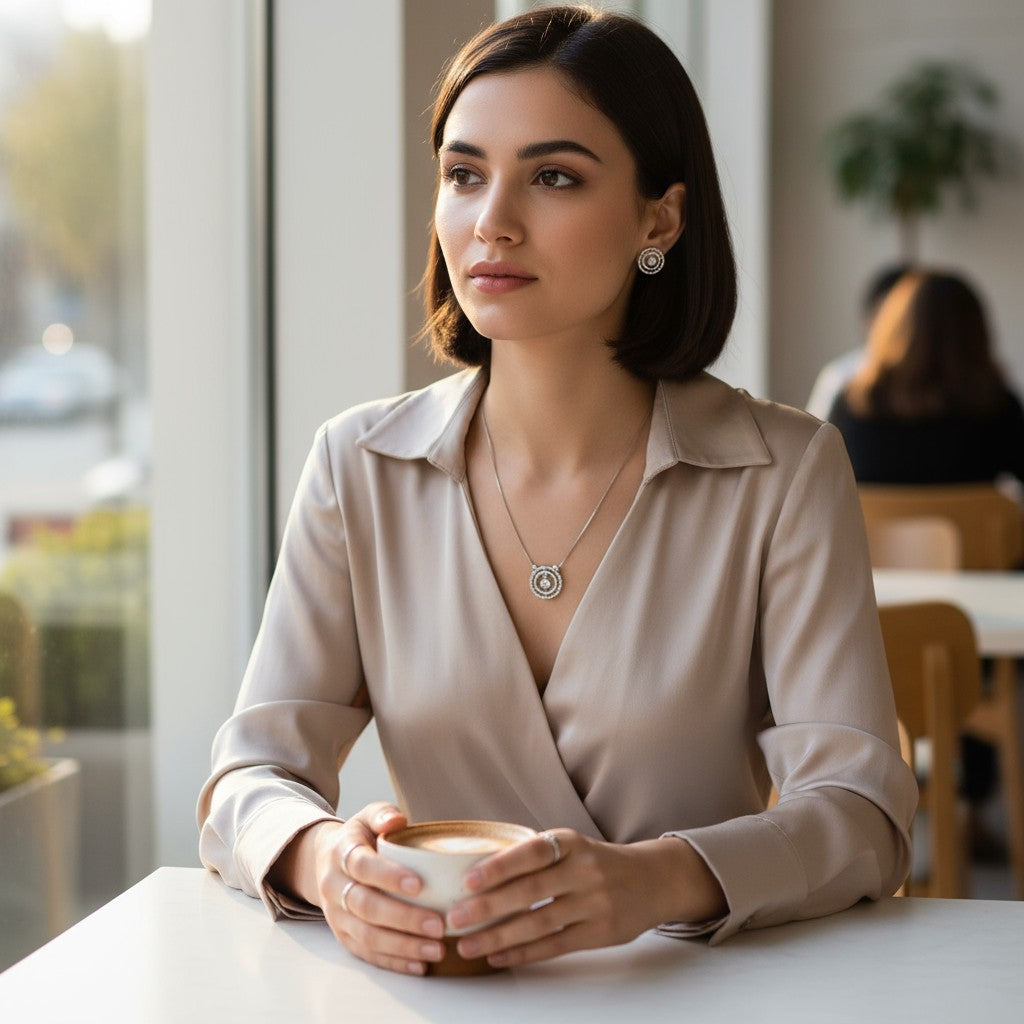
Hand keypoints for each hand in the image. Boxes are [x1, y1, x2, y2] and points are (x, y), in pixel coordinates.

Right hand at [285, 802, 447, 974]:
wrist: (326, 862)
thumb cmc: (360, 838)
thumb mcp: (367, 817)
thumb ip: (382, 814)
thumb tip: (396, 821)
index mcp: (341, 854)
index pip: (363, 867)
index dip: (389, 876)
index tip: (420, 885)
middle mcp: (334, 887)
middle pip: (366, 907)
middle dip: (404, 918)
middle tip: (439, 925)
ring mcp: (337, 916)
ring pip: (367, 936)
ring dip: (403, 945)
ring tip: (437, 948)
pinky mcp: (344, 937)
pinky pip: (367, 954)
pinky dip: (393, 962)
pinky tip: (420, 964)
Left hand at [445, 829, 725, 968]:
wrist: (653, 880)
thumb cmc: (597, 862)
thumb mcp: (572, 846)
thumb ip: (536, 856)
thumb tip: (478, 870)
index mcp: (572, 843)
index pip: (532, 852)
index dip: (500, 866)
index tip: (468, 880)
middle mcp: (584, 871)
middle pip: (530, 892)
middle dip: (487, 908)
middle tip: (455, 919)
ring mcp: (594, 904)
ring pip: (539, 924)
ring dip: (499, 938)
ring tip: (468, 946)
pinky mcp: (600, 933)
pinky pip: (555, 946)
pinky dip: (523, 953)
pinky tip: (498, 957)